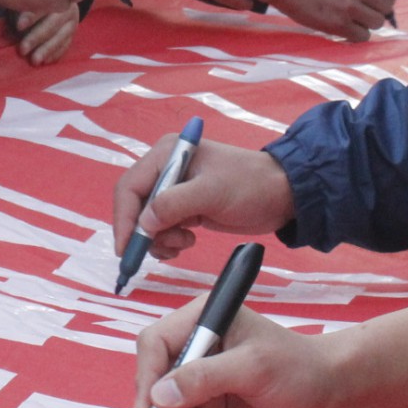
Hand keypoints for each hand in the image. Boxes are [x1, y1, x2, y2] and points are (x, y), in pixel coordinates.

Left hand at [13, 0, 79, 65]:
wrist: (57, 0)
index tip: (18, 26)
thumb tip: (13, 26)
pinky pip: (66, 45)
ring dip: (47, 50)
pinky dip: (56, 54)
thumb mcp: (27, 1)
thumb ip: (21, 10)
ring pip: (60, 37)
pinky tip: (46, 61)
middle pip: (52, 24)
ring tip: (34, 61)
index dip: (30, 16)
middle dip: (36, 38)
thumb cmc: (35, 1)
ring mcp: (72, 22)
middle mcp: (66, 8)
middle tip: (23, 49)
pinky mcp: (73, 34)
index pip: (42, 6)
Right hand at [112, 137, 295, 261]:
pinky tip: (188, 242)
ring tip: (185, 243)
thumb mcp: (212, 192)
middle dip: (142, 232)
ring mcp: (175, 189)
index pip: (130, 187)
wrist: (282, 195)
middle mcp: (166, 169)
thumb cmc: (250, 185)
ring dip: (159, 239)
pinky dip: (168, 241)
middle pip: (135, 205)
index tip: (127, 248)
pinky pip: (162, 228)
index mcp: (167, 154)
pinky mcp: (185, 208)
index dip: (124, 218)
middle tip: (157, 253)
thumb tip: (144, 222)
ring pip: (147, 221)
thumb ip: (174, 204)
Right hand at [133, 301, 407, 407]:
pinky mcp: (212, 407)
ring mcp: (203, 380)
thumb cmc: (299, 368)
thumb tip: (160, 395)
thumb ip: (205, 378)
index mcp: (204, 321)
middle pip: (158, 383)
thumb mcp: (253, 368)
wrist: (331, 395)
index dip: (146, 377)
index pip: (156, 344)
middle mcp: (198, 348)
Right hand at [272, 0, 401, 39]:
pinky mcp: (338, 24)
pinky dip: (356, 34)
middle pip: (387, 6)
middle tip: (362, 9)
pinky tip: (344, 26)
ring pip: (377, 22)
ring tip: (352, 17)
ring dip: (367, 23)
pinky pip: (363, 36)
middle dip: (377, 9)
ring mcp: (348, 6)